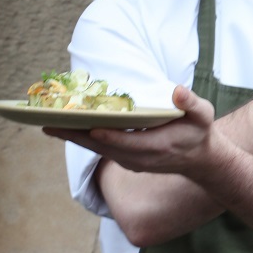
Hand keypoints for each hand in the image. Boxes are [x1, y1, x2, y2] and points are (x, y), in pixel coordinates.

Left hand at [44, 86, 224, 179]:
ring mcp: (130, 161)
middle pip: (102, 147)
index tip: (92, 127)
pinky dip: (82, 139)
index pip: (128, 143)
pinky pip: (99, 149)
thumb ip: (192, 104)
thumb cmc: (199, 133)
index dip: (110, 136)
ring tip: (49, 124)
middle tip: (50, 123)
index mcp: (157, 147)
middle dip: (76, 135)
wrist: (199, 160)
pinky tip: (67, 128)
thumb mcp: (203, 116)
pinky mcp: (125, 159)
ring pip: (97, 150)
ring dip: (73, 137)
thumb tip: (178, 91)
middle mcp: (139, 158)